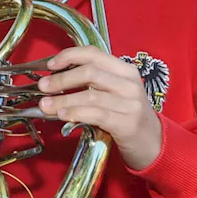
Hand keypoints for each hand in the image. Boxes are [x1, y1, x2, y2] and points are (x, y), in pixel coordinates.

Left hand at [37, 46, 162, 170]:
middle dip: (61, 79)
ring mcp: (130, 104)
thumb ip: (93, 83)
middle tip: (43, 86)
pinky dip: (75, 113)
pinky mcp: (127, 123)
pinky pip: (96, 114)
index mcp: (125, 70)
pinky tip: (62, 115)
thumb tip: (56, 78)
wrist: (153, 143)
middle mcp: (130, 83)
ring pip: (90, 95)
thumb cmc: (127, 116)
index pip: (94, 54)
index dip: (69, 56)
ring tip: (46, 105)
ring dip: (63, 100)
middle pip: (90, 72)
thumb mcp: (115, 92)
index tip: (50, 64)